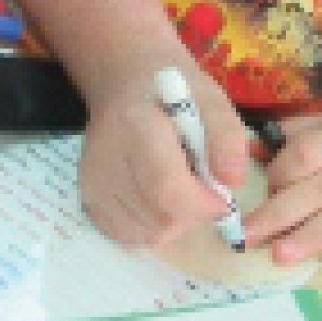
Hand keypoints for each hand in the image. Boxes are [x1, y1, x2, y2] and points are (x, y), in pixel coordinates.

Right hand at [75, 67, 248, 250]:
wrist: (125, 84)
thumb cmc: (173, 92)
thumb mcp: (211, 99)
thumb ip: (227, 138)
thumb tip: (232, 182)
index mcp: (136, 127)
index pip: (168, 189)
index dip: (204, 204)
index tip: (223, 197)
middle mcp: (106, 160)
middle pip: (161, 219)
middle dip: (193, 212)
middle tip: (199, 183)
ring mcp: (92, 184)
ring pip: (148, 233)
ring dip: (175, 221)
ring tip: (178, 186)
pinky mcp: (89, 201)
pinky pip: (131, 236)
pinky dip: (154, 226)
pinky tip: (158, 197)